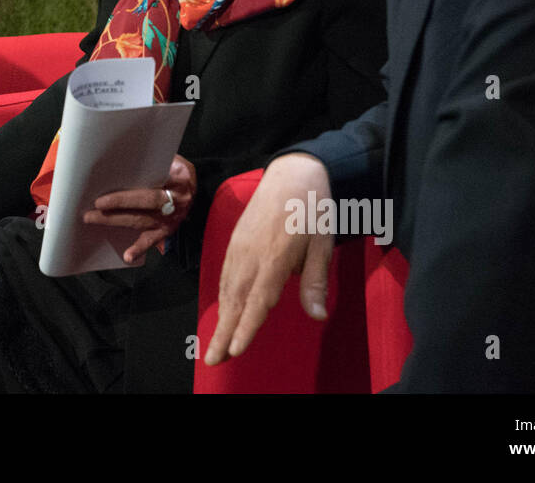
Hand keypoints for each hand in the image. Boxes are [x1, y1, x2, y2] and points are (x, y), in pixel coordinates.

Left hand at [83, 154, 196, 265]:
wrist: (199, 189)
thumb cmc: (179, 171)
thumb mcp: (174, 160)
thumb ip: (155, 160)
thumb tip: (126, 158)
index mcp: (180, 178)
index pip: (156, 179)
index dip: (135, 184)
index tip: (115, 181)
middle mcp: (177, 200)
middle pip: (146, 201)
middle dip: (119, 203)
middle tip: (96, 204)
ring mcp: (171, 218)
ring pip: (141, 220)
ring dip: (116, 220)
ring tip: (93, 219)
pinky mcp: (166, 230)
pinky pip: (151, 240)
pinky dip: (139, 249)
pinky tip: (127, 256)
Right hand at [205, 152, 333, 365]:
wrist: (292, 174)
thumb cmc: (312, 210)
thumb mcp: (322, 244)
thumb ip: (315, 281)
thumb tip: (318, 316)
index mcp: (274, 257)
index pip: (258, 300)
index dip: (246, 327)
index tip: (234, 350)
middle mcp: (250, 255)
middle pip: (234, 300)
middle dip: (223, 332)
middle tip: (212, 360)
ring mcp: (239, 247)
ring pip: (227, 289)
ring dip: (220, 318)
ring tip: (213, 344)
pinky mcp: (235, 241)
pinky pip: (225, 275)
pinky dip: (222, 297)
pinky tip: (223, 311)